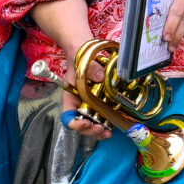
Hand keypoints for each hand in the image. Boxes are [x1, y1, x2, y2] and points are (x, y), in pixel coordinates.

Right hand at [26, 0, 109, 137]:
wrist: (87, 51)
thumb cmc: (80, 57)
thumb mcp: (82, 60)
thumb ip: (90, 68)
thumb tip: (99, 76)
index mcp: (70, 97)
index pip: (68, 116)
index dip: (75, 123)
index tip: (85, 122)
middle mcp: (79, 104)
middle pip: (81, 124)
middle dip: (90, 130)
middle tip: (100, 129)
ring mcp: (90, 104)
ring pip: (93, 123)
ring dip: (99, 130)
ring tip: (108, 132)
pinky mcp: (102, 102)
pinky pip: (104, 115)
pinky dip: (108, 122)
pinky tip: (115, 123)